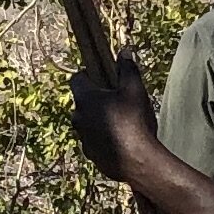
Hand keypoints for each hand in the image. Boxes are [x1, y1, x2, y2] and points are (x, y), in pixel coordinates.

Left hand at [68, 57, 158, 180]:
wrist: (137, 161)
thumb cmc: (134, 121)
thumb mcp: (134, 90)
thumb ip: (128, 68)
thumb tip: (124, 51)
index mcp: (85, 98)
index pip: (77, 78)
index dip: (88, 74)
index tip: (102, 75)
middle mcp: (78, 117)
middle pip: (83, 101)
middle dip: (96, 98)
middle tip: (116, 98)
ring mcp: (82, 137)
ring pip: (87, 122)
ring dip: (99, 119)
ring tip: (121, 121)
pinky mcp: (90, 154)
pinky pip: (94, 140)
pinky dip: (103, 137)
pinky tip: (121, 140)